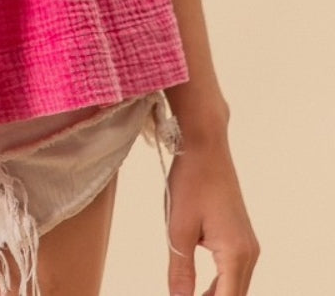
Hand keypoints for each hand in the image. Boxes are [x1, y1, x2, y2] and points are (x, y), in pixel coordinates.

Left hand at [166, 132, 258, 294]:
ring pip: (235, 286)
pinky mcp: (240, 236)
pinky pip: (233, 271)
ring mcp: (247, 244)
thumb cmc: (191, 180)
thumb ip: (181, 270)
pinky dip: (219, 285)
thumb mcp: (178, 229)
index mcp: (235, 253)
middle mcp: (248, 252)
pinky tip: (199, 289)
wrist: (205, 145)